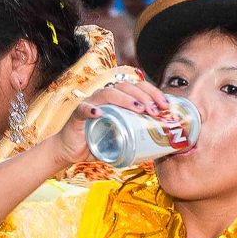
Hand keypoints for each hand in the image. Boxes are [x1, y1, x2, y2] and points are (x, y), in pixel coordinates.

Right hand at [44, 79, 169, 165]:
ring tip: (138, 109)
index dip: (152, 92)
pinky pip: (83, 109)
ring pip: (108, 93)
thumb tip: (161, 150)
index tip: (165, 105)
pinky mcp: (77, 116)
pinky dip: (91, 110)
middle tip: (155, 110)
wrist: (71, 151)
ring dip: (125, 99)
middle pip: (125, 87)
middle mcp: (104, 97)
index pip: (137, 87)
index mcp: (117, 99)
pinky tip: (100, 113)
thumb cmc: (98, 142)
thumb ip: (136, 140)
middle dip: (144, 96)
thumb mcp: (121, 140)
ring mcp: (90, 104)